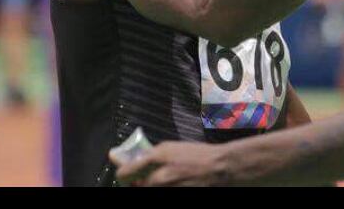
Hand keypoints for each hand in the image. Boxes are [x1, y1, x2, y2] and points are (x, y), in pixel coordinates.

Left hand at [110, 141, 226, 186]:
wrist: (220, 169)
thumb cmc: (197, 155)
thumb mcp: (170, 147)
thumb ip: (149, 155)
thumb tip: (130, 161)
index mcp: (156, 159)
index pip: (124, 174)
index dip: (123, 172)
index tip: (124, 172)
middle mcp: (158, 179)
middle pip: (135, 186)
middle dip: (139, 181)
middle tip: (148, 176)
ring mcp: (166, 191)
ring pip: (146, 190)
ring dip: (150, 185)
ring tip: (165, 179)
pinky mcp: (174, 196)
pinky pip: (158, 193)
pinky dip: (160, 188)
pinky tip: (173, 183)